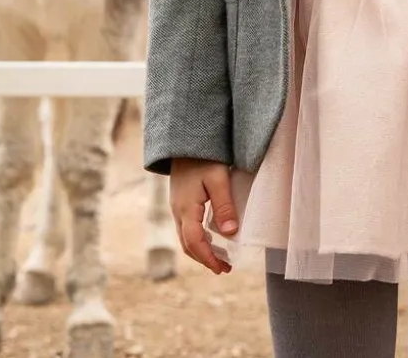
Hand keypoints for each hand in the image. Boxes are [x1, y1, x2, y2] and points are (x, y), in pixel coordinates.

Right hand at [169, 157, 237, 274]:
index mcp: (186, 208)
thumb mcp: (218, 179)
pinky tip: (210, 236)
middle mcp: (177, 210)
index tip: (222, 269)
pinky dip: (197, 238)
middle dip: (205, 259)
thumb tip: (231, 233)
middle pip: (188, 244)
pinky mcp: (180, 200)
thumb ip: (224, 205)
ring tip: (219, 257)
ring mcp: (177, 205)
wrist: (186, 138)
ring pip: (185, 236)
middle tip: (224, 268)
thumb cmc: (204, 156)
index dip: (208, 259)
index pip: (195, 242)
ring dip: (201, 250)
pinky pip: (186, 227)